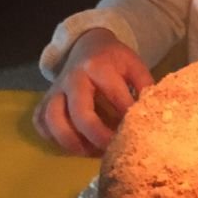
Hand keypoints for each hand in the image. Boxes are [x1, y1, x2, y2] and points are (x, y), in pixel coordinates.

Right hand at [32, 28, 152, 155]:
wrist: (87, 44)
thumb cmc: (114, 60)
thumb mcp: (133, 65)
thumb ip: (144, 87)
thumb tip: (154, 114)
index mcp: (98, 65)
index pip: (114, 95)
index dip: (127, 117)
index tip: (137, 133)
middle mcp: (73, 77)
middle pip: (80, 112)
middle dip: (97, 136)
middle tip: (112, 151)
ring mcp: (55, 90)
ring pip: (53, 120)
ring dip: (72, 142)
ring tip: (91, 152)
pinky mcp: (43, 101)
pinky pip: (42, 124)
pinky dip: (54, 139)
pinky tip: (74, 144)